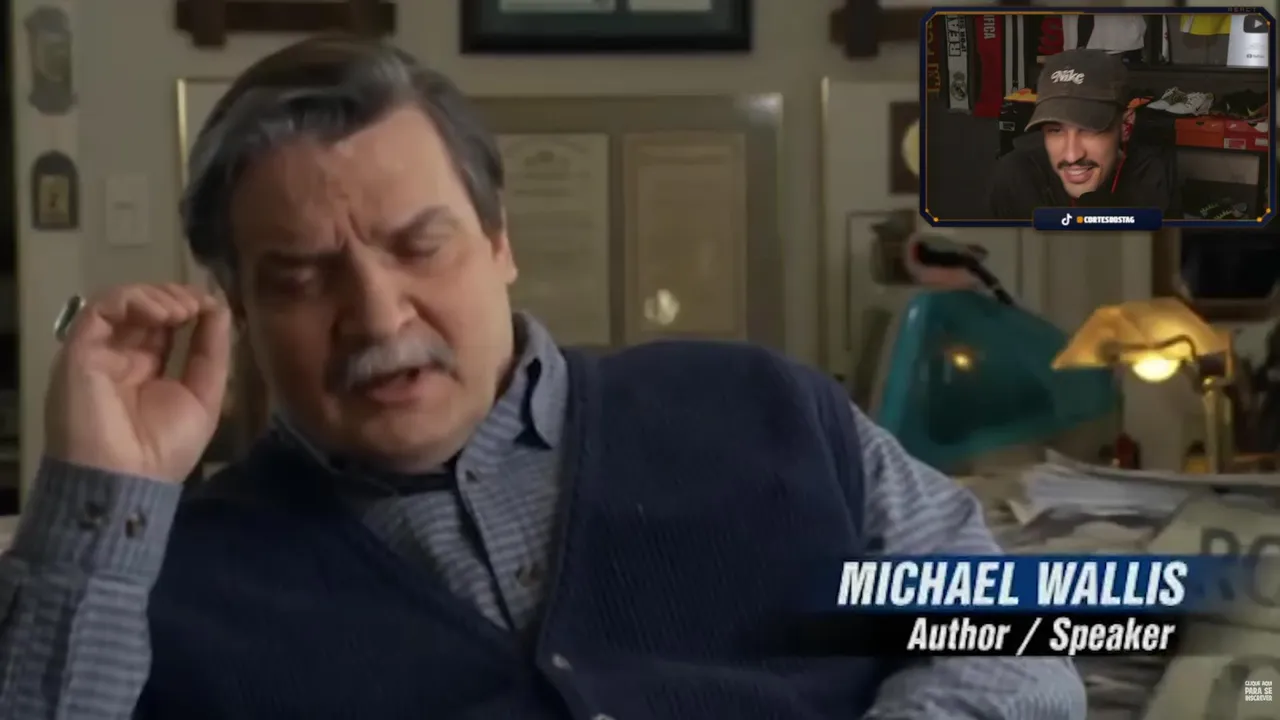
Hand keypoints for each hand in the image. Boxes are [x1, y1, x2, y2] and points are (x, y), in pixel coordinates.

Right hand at [44, 284, 232, 482]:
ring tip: (182, 310)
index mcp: (146, 370)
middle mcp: (119, 357)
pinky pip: (100, 309)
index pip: (164, 325)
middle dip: (175, 297)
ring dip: (157, 296)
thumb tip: (220, 309)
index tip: (213, 304)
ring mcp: (99, 352)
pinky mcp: (80, 350)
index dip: (188, 308)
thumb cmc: (166, 449)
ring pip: (122, 302)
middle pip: (144, 309)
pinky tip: (163, 313)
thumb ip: (211, 353)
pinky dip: (133, 300)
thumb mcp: (204, 397)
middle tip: (198, 303)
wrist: (126, 479)